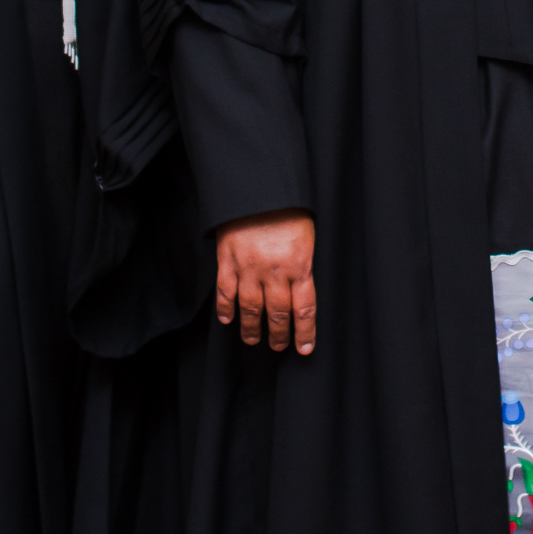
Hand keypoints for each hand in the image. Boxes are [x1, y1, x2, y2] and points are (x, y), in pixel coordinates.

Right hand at [216, 211, 318, 354]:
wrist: (259, 185)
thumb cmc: (288, 207)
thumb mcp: (306, 235)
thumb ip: (302, 263)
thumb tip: (300, 290)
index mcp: (299, 264)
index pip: (304, 308)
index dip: (304, 332)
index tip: (304, 348)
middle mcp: (274, 271)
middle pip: (277, 313)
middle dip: (278, 334)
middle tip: (278, 346)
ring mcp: (249, 267)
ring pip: (250, 308)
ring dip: (252, 328)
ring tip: (253, 339)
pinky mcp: (227, 260)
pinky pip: (225, 291)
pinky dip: (225, 308)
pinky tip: (227, 319)